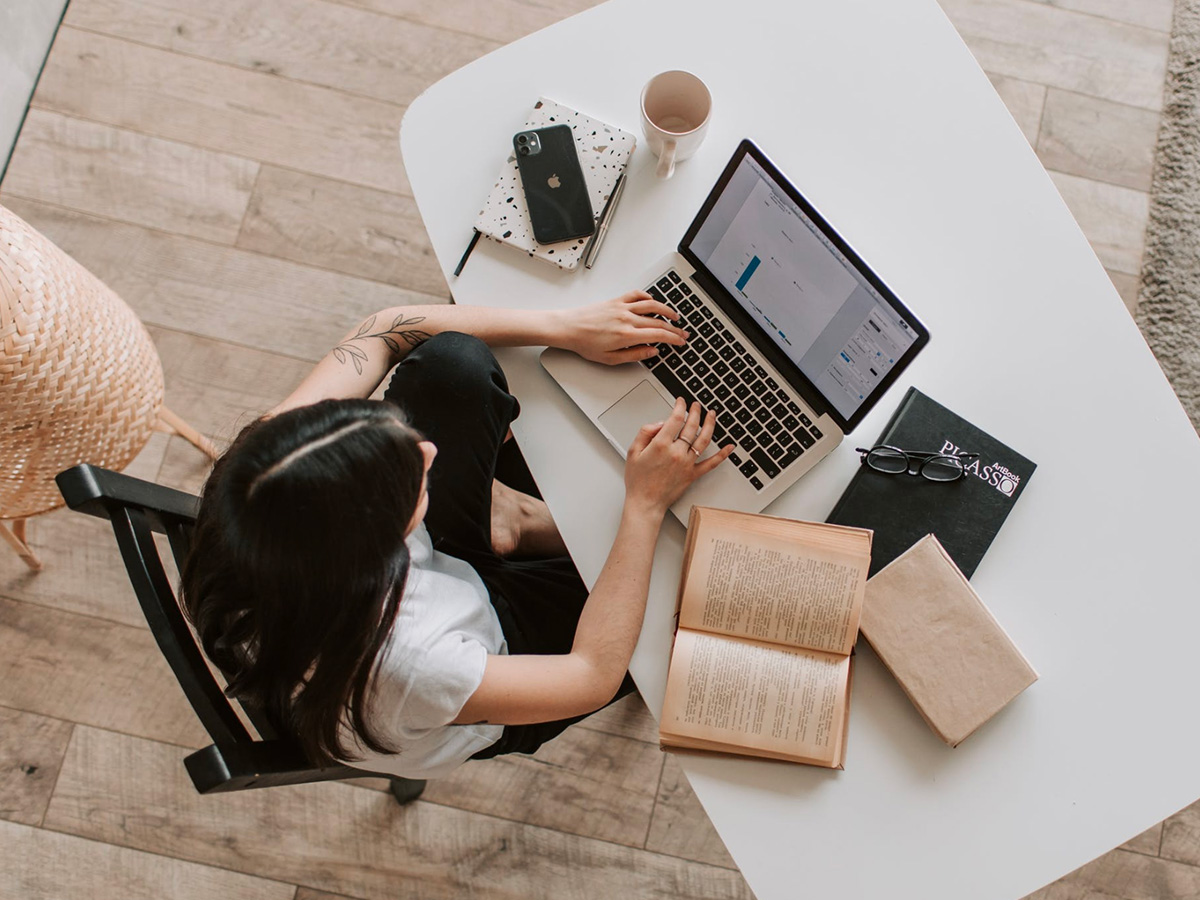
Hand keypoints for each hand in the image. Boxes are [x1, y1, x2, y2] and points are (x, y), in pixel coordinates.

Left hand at [556, 291, 688, 364]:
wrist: (568, 328)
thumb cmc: (585, 344)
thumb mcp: (610, 358)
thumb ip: (634, 355)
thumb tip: (652, 352)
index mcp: (627, 335)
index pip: (659, 335)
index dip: (674, 338)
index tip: (681, 341)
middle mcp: (627, 319)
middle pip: (658, 321)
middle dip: (674, 328)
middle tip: (682, 333)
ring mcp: (622, 307)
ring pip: (651, 305)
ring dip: (666, 310)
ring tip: (674, 316)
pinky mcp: (615, 300)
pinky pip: (636, 295)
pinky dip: (648, 297)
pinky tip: (652, 302)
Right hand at [623, 398, 734, 516]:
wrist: (645, 503)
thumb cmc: (638, 480)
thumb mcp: (633, 451)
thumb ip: (645, 432)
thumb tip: (660, 423)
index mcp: (661, 445)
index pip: (676, 419)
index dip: (680, 406)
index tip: (681, 402)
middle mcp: (676, 453)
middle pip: (691, 426)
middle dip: (695, 411)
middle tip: (696, 405)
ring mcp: (687, 464)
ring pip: (703, 440)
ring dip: (710, 424)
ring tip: (711, 415)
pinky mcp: (693, 474)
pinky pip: (711, 463)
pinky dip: (722, 455)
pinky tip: (729, 447)